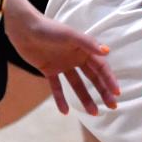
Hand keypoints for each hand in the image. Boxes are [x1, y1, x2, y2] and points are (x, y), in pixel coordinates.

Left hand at [3, 0, 119, 115]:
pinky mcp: (49, 70)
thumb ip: (88, 43)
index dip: (109, 79)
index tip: (117, 92)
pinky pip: (57, 87)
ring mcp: (63, 65)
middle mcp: (76, 57)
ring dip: (85, 98)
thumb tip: (107, 52)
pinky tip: (65, 112)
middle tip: (112, 106)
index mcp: (84, 49)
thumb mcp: (70, 35)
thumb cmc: (49, 29)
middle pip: (93, 77)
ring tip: (94, 112)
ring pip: (77, 84)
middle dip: (103, 91)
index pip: (101, 66)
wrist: (24, 29)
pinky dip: (60, 99)